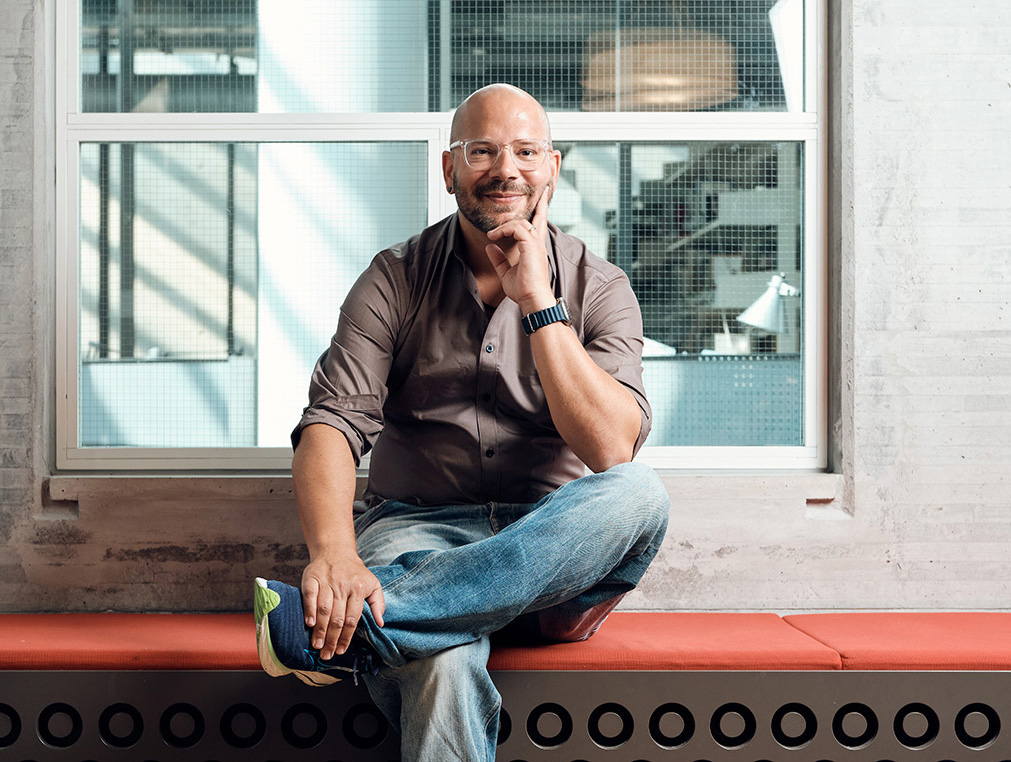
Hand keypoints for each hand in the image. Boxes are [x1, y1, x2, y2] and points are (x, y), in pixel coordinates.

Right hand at [301, 554, 385, 659]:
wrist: (336, 550)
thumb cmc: (355, 572)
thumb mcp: (373, 584)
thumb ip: (378, 603)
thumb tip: (381, 623)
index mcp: (359, 589)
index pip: (352, 619)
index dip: (346, 637)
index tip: (341, 650)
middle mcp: (342, 586)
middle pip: (337, 618)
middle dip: (332, 639)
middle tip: (327, 654)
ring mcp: (326, 582)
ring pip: (323, 610)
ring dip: (320, 630)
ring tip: (317, 645)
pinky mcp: (312, 578)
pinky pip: (310, 596)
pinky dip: (309, 610)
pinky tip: (309, 624)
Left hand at [485, 184, 555, 311]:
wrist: (532, 299)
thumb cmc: (523, 290)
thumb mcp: (506, 273)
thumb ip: (498, 259)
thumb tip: (489, 247)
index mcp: (535, 249)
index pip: (539, 226)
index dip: (539, 213)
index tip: (539, 203)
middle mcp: (538, 244)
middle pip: (540, 217)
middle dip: (541, 203)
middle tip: (542, 191)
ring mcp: (536, 244)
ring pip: (522, 222)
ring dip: (505, 225)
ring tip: (492, 234)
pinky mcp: (531, 246)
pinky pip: (517, 228)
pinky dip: (504, 230)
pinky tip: (494, 236)